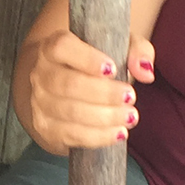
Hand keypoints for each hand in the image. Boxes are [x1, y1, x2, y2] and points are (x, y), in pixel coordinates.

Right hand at [25, 31, 154, 153]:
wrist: (65, 90)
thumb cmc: (96, 66)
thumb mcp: (119, 49)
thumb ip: (137, 51)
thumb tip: (145, 71)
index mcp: (53, 48)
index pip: (62, 47)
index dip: (86, 58)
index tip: (113, 69)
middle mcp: (41, 73)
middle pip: (68, 84)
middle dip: (104, 93)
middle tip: (131, 97)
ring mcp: (40, 103)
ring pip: (70, 112)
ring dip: (104, 117)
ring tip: (129, 117)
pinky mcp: (46, 128)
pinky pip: (71, 135)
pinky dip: (98, 136)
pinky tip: (118, 133)